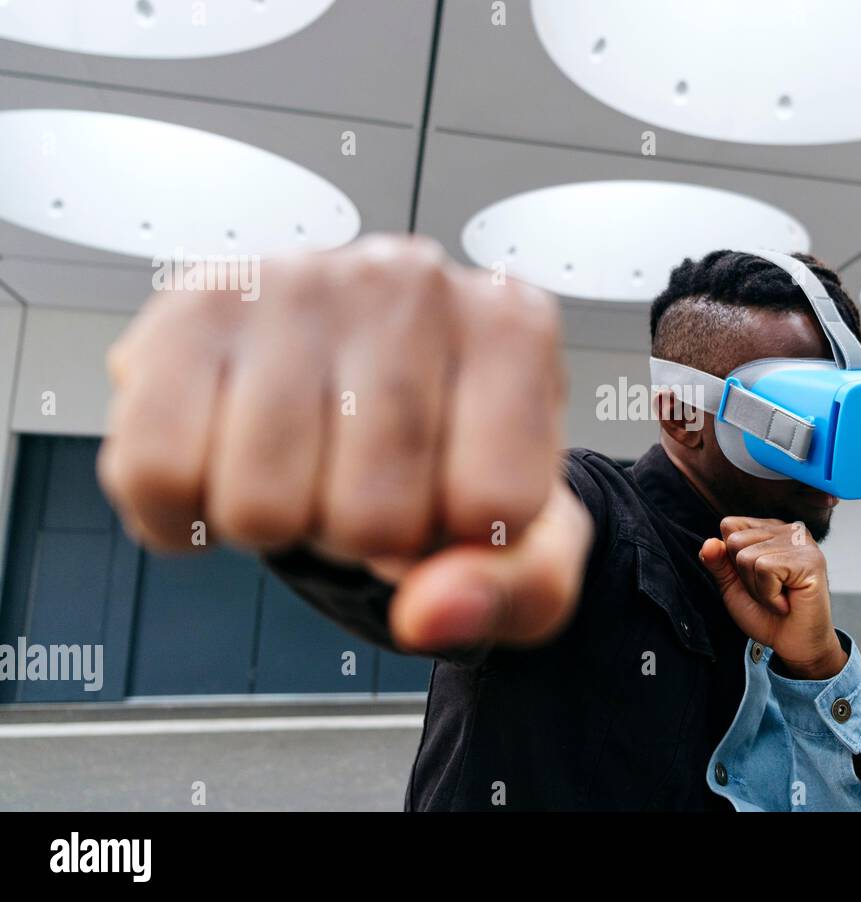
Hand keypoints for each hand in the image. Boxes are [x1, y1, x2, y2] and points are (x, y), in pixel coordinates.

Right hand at [98, 234, 591, 651]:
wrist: (361, 380)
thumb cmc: (450, 455)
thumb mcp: (525, 537)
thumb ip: (514, 590)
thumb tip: (429, 615)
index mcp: (511, 329)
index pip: (492, 508)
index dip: (460, 538)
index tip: (451, 494)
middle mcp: (411, 281)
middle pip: (372, 517)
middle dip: (363, 538)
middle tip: (364, 481)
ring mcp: (297, 280)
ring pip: (260, 506)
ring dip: (276, 526)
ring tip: (303, 466)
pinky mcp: (193, 305)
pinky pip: (157, 472)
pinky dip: (182, 517)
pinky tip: (223, 474)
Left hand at [699, 517, 846, 680]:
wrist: (794, 646)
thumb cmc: (767, 615)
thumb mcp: (733, 586)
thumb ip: (718, 562)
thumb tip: (709, 543)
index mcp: (770, 530)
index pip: (729, 526)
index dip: (731, 560)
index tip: (755, 579)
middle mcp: (788, 529)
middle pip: (735, 541)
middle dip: (745, 577)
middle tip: (770, 592)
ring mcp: (802, 542)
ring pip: (748, 557)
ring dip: (758, 590)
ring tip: (779, 598)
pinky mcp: (810, 560)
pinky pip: (766, 569)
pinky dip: (769, 596)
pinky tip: (786, 602)